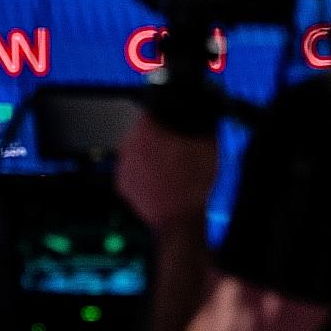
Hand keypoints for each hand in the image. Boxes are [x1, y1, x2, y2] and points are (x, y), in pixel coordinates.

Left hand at [115, 111, 218, 228]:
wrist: (179, 220)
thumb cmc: (192, 184)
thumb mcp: (208, 146)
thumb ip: (203, 124)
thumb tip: (203, 116)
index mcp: (147, 128)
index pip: (152, 110)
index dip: (166, 116)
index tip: (175, 123)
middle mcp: (129, 144)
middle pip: (144, 131)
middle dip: (158, 137)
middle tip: (177, 148)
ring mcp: (122, 165)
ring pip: (137, 151)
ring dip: (150, 154)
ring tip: (170, 167)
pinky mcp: (121, 184)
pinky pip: (133, 170)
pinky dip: (144, 173)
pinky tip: (160, 179)